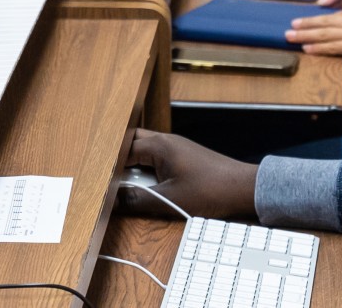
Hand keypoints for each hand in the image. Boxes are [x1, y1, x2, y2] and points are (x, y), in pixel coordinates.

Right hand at [116, 129, 259, 220]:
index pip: (122, 149)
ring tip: (124, 182)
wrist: (242, 188)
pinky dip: (147, 168)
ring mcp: (176, 147)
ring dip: (133, 164)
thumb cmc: (210, 190)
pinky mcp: (184, 157)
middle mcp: (166, 141)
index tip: (98, 179)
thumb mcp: (169, 199)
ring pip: (145, 150)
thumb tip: (114, 201)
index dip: (109, 165)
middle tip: (107, 177)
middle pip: (132, 143)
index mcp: (159, 145)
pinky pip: (157, 157)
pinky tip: (147, 184)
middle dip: (118, 159)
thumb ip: (138, 200)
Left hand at [286, 6, 341, 62]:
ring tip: (290, 37)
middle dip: (306, 25)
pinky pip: (332, 46)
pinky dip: (318, 48)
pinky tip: (306, 49)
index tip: (308, 21)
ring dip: (305, 35)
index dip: (320, 19)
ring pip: (324, 33)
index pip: (336, 16)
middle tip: (290, 27)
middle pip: (325, 23)